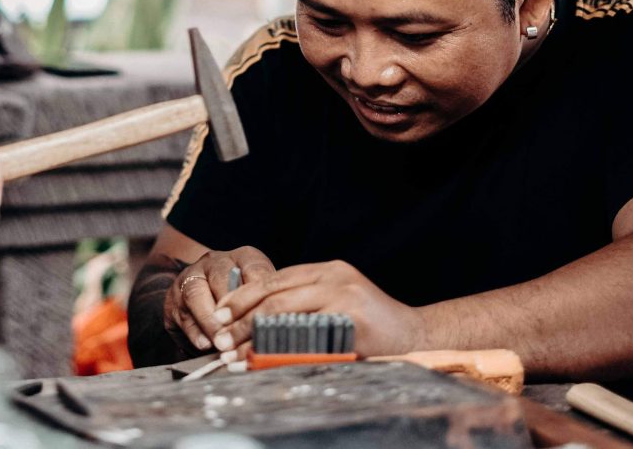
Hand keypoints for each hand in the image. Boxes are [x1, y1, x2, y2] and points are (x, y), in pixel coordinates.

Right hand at [163, 246, 274, 355]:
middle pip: (221, 278)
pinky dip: (194, 332)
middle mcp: (214, 262)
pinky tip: (205, 344)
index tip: (266, 314)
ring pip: (196, 294)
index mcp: (242, 257)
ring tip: (222, 343)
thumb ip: (268, 303)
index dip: (260, 292)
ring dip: (210, 321)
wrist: (200, 293)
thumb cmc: (241, 298)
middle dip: (232, 309)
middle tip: (242, 332)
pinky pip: (182, 315)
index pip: (253, 268)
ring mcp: (190, 278)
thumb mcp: (260, 293)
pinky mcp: (173, 300)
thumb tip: (281, 323)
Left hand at [213, 260, 425, 360]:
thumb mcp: (334, 300)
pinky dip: (280, 351)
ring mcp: (344, 296)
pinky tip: (265, 362)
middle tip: (220, 340)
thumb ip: (302, 302)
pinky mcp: (351, 320)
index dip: (241, 298)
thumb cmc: (369, 323)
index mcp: (325, 269)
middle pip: (273, 296)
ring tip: (235, 355)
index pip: (272, 279)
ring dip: (254, 338)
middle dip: (241, 320)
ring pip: (284, 315)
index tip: (218, 316)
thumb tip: (250, 321)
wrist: (414, 334)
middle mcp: (333, 276)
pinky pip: (306, 337)